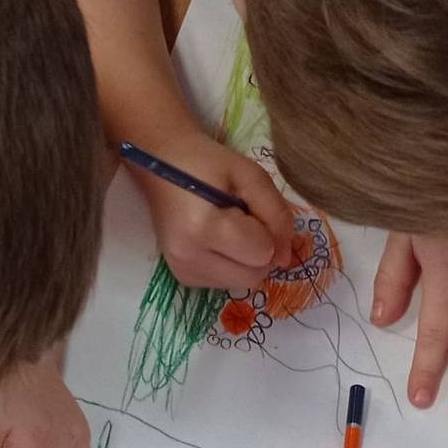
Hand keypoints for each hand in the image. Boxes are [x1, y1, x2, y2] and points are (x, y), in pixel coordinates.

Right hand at [133, 131, 295, 290]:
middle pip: (254, 276)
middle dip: (259, 250)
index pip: (263, 253)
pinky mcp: (181, 277)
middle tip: (241, 219)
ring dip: (246, 259)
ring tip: (227, 228)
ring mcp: (182, 271)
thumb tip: (286, 260)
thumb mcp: (251, 176)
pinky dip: (231, 265)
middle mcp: (189, 258)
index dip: (266, 230)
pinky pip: (226, 283)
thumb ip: (277, 216)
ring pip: (243, 283)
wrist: (161, 164)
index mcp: (204, 228)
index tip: (248, 208)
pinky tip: (217, 240)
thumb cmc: (207, 164)